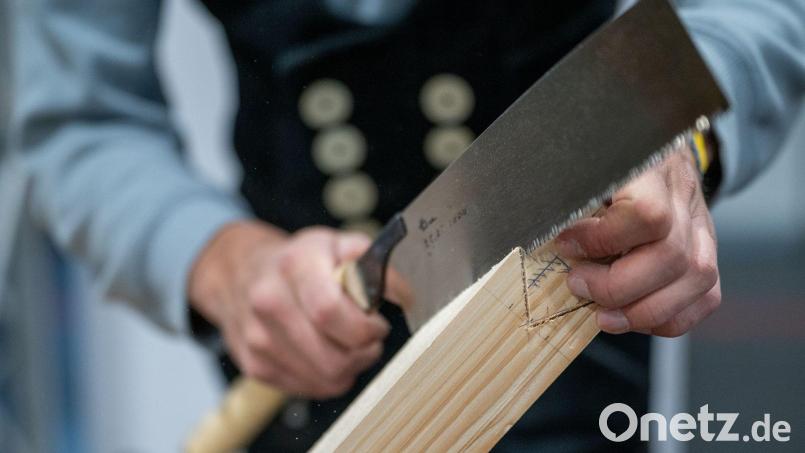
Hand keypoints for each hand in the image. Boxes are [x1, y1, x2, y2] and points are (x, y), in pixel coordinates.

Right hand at [189, 222, 388, 397]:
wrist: (240, 271)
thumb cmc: (299, 260)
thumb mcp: (337, 244)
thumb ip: (376, 263)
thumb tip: (406, 295)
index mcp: (295, 265)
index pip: (331, 311)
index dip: (365, 327)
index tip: (377, 323)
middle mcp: (269, 301)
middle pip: (332, 356)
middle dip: (364, 352)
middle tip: (370, 338)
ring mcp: (257, 338)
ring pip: (325, 378)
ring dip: (350, 368)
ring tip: (351, 345)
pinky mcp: (254, 365)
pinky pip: (308, 389)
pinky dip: (328, 378)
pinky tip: (327, 354)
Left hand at [556, 149, 720, 336]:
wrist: (651, 147)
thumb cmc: (607, 161)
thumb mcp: (584, 166)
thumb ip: (569, 197)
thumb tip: (545, 233)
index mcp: (652, 169)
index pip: (646, 214)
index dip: (602, 240)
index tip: (566, 245)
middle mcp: (684, 198)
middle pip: (670, 256)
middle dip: (616, 286)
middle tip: (578, 285)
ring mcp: (703, 227)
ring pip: (695, 280)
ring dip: (642, 312)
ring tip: (602, 315)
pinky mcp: (707, 253)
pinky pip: (705, 297)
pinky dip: (668, 318)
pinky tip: (633, 315)